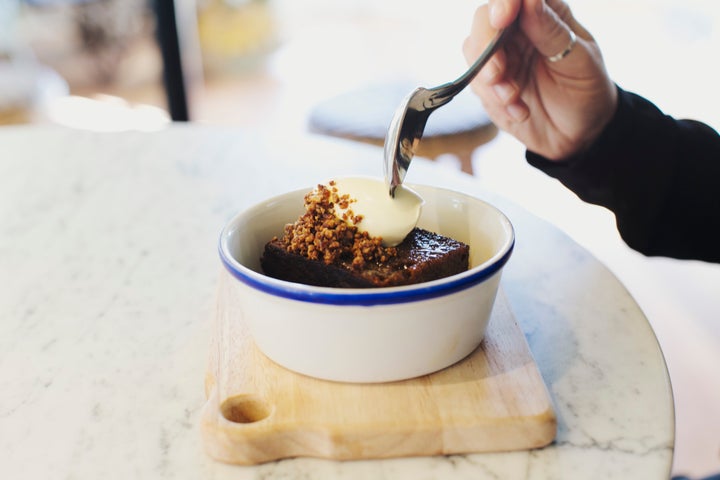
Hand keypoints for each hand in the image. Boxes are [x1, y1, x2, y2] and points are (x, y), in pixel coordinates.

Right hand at [463, 0, 617, 159]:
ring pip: (473, 52)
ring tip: (513, 99)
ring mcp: (501, 57)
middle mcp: (517, 31)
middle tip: (497, 74)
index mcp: (544, 14)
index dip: (504, 2)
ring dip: (488, 79)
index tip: (503, 17)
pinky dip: (494, 101)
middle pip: (483, 20)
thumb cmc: (587, 89)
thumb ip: (552, 31)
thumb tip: (529, 0)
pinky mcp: (489, 85)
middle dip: (486, 47)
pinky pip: (475, 85)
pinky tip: (519, 112)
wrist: (580, 134)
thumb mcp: (579, 60)